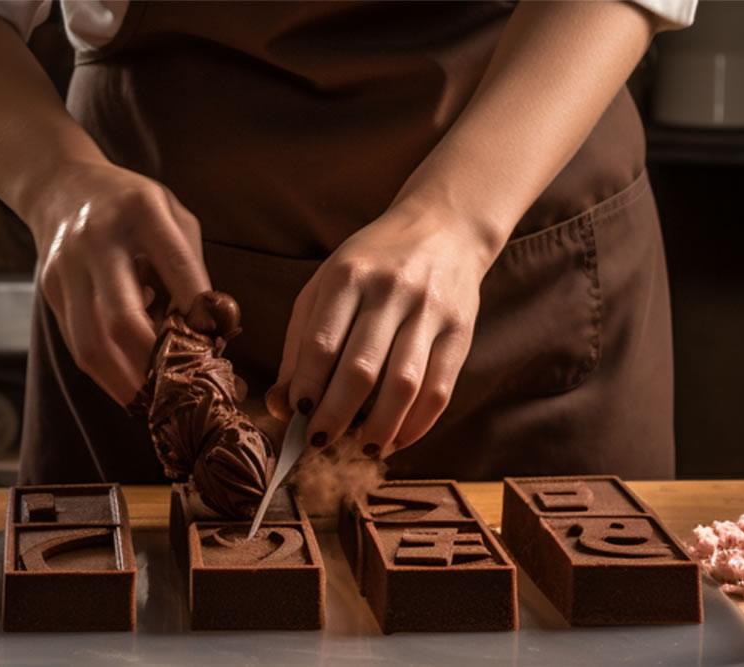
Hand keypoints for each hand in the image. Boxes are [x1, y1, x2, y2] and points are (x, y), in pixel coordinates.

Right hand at [31, 162, 211, 403]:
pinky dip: (105, 372)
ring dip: (124, 382)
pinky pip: (76, 344)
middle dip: (154, 365)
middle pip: (121, 318)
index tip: (215, 345)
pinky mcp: (50, 291)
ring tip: (154, 401)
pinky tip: (129, 384)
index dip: (197, 311)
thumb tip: (206, 332)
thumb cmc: (131, 206)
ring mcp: (66, 267)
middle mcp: (97, 239)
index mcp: (139, 210)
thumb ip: (190, 268)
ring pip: (90, 343)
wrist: (61, 187)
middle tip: (180, 391)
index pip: (175, 265)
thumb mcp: (172, 217)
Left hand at [267, 203, 493, 456]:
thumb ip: (301, 344)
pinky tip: (397, 438)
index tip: (298, 416)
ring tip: (362, 449)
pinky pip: (439, 390)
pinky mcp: (460, 331)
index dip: (307, 388)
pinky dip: (417, 425)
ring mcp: (430, 311)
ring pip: (403, 386)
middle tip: (322, 442)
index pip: (321, 345)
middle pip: (361, 370)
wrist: (443, 228)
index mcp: (348, 276)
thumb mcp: (326, 287)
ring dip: (379, 428)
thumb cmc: (371, 266)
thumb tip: (283, 406)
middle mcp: (391, 291)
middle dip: (336, 416)